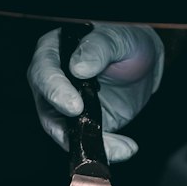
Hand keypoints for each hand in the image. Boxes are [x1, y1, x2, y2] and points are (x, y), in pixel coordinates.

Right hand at [27, 23, 163, 161]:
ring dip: (89, 144)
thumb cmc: (125, 40)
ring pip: (65, 133)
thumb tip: (79, 68)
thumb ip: (99, 48)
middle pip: (47, 111)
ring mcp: (67, 107)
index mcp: (53, 53)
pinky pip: (88, 141)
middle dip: (66, 130)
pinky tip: (126, 147)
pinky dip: (106, 148)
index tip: (75, 106)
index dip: (56, 91)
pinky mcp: (84, 124)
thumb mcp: (117, 37)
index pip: (43, 73)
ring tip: (118, 148)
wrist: (142, 59)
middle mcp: (54, 83)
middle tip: (89, 137)